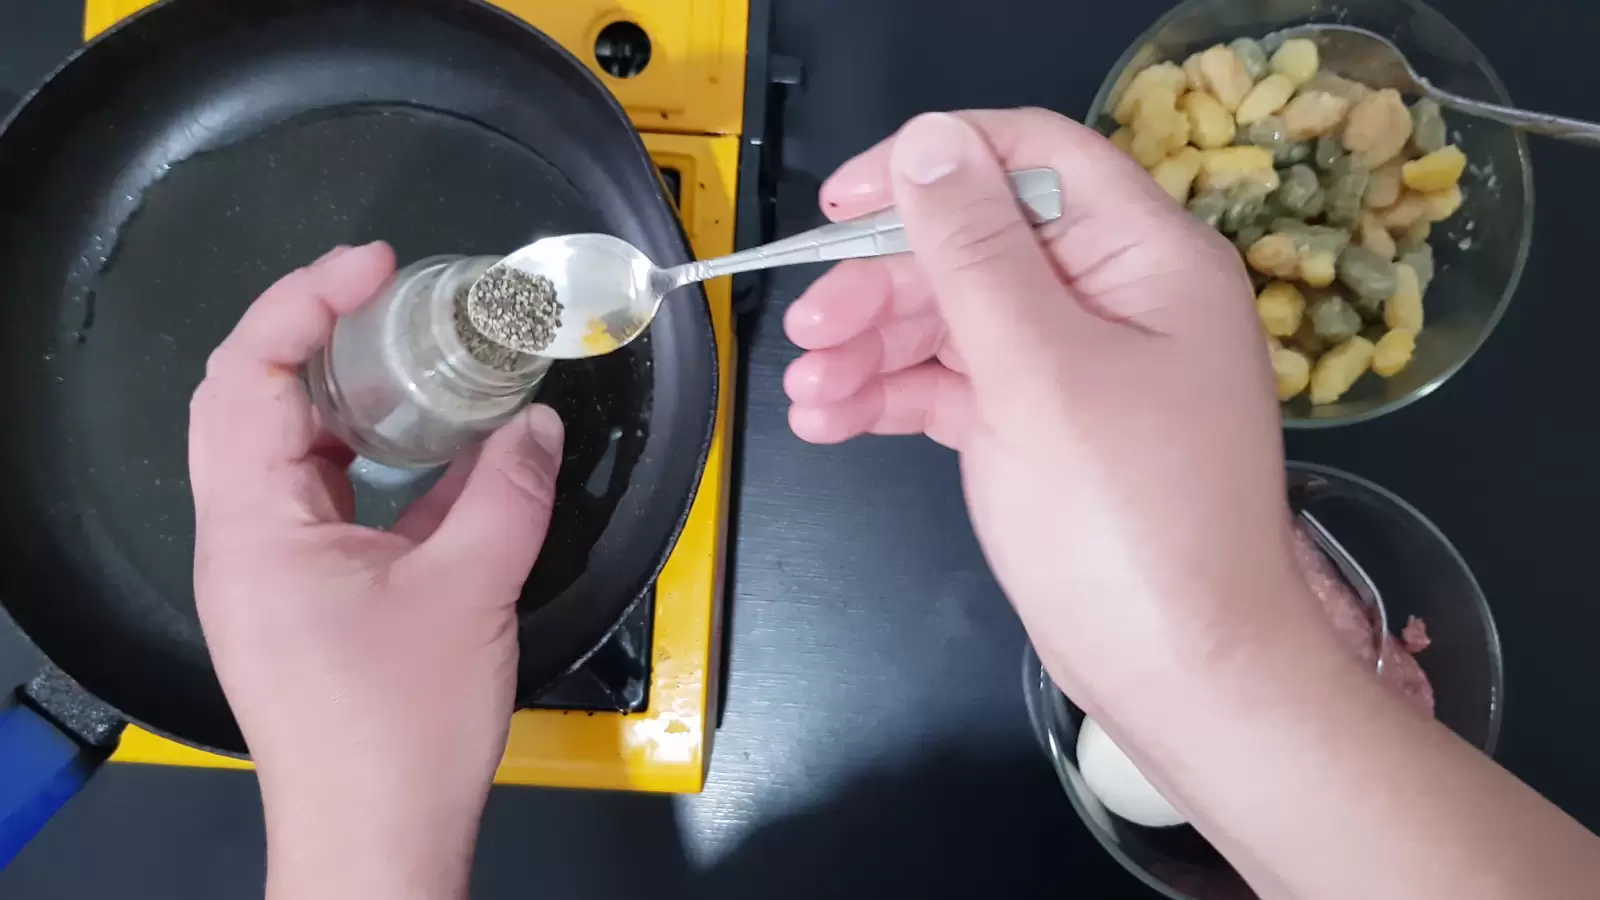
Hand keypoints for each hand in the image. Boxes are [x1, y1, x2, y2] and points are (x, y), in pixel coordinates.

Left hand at [188, 242, 564, 899]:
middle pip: (249, 400)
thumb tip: (535, 423)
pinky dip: (368, 456)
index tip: (371, 266)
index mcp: (253, 530)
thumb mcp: (471, 593)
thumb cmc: (400, 732)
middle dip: (314, 334)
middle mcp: (241, 541)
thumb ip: (508, 492)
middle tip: (388, 294)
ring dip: (341, 393)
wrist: (378, 838)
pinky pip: (321, 498)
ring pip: (284, 448)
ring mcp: (268, 570)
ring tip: (410, 353)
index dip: (301, 303)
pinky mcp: (303, 595)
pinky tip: (432, 446)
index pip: (244, 378)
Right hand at [784, 109, 1599, 899]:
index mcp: (1145, 258)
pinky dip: (895, 397)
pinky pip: (957, 386)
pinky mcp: (1041, 429)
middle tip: (808, 333)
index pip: (1032, 159)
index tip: (842, 205)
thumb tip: (928, 142)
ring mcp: (1077, 367)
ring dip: (873, 348)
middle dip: (883, 284)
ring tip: (809, 394)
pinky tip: (833, 420)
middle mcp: (1114, 298)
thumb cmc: (1128, 520)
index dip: (931, 164)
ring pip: (956, 320)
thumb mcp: (1041, 372)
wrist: (1182, 672)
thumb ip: (977, 253)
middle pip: (977, 247)